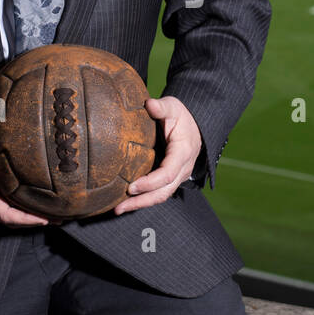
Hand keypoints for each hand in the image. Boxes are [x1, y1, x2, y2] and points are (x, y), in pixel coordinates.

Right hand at [0, 130, 51, 225]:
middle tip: (58, 219)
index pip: (5, 215)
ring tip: (55, 215)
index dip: (24, 219)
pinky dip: (27, 209)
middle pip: (12, 220)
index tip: (43, 219)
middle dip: (34, 222)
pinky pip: (13, 207)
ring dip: (32, 218)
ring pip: (13, 215)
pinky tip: (40, 204)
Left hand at [113, 96, 201, 214]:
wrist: (195, 125)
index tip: (131, 186)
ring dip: (140, 204)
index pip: (167, 174)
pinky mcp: (170, 179)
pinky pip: (158, 193)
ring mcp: (178, 176)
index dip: (150, 182)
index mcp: (183, 153)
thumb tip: (150, 104)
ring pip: (161, 196)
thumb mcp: (174, 107)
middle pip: (163, 192)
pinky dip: (144, 199)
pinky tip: (127, 202)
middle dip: (141, 201)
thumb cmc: (182, 116)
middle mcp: (182, 169)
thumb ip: (162, 107)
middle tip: (119, 207)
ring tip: (119, 209)